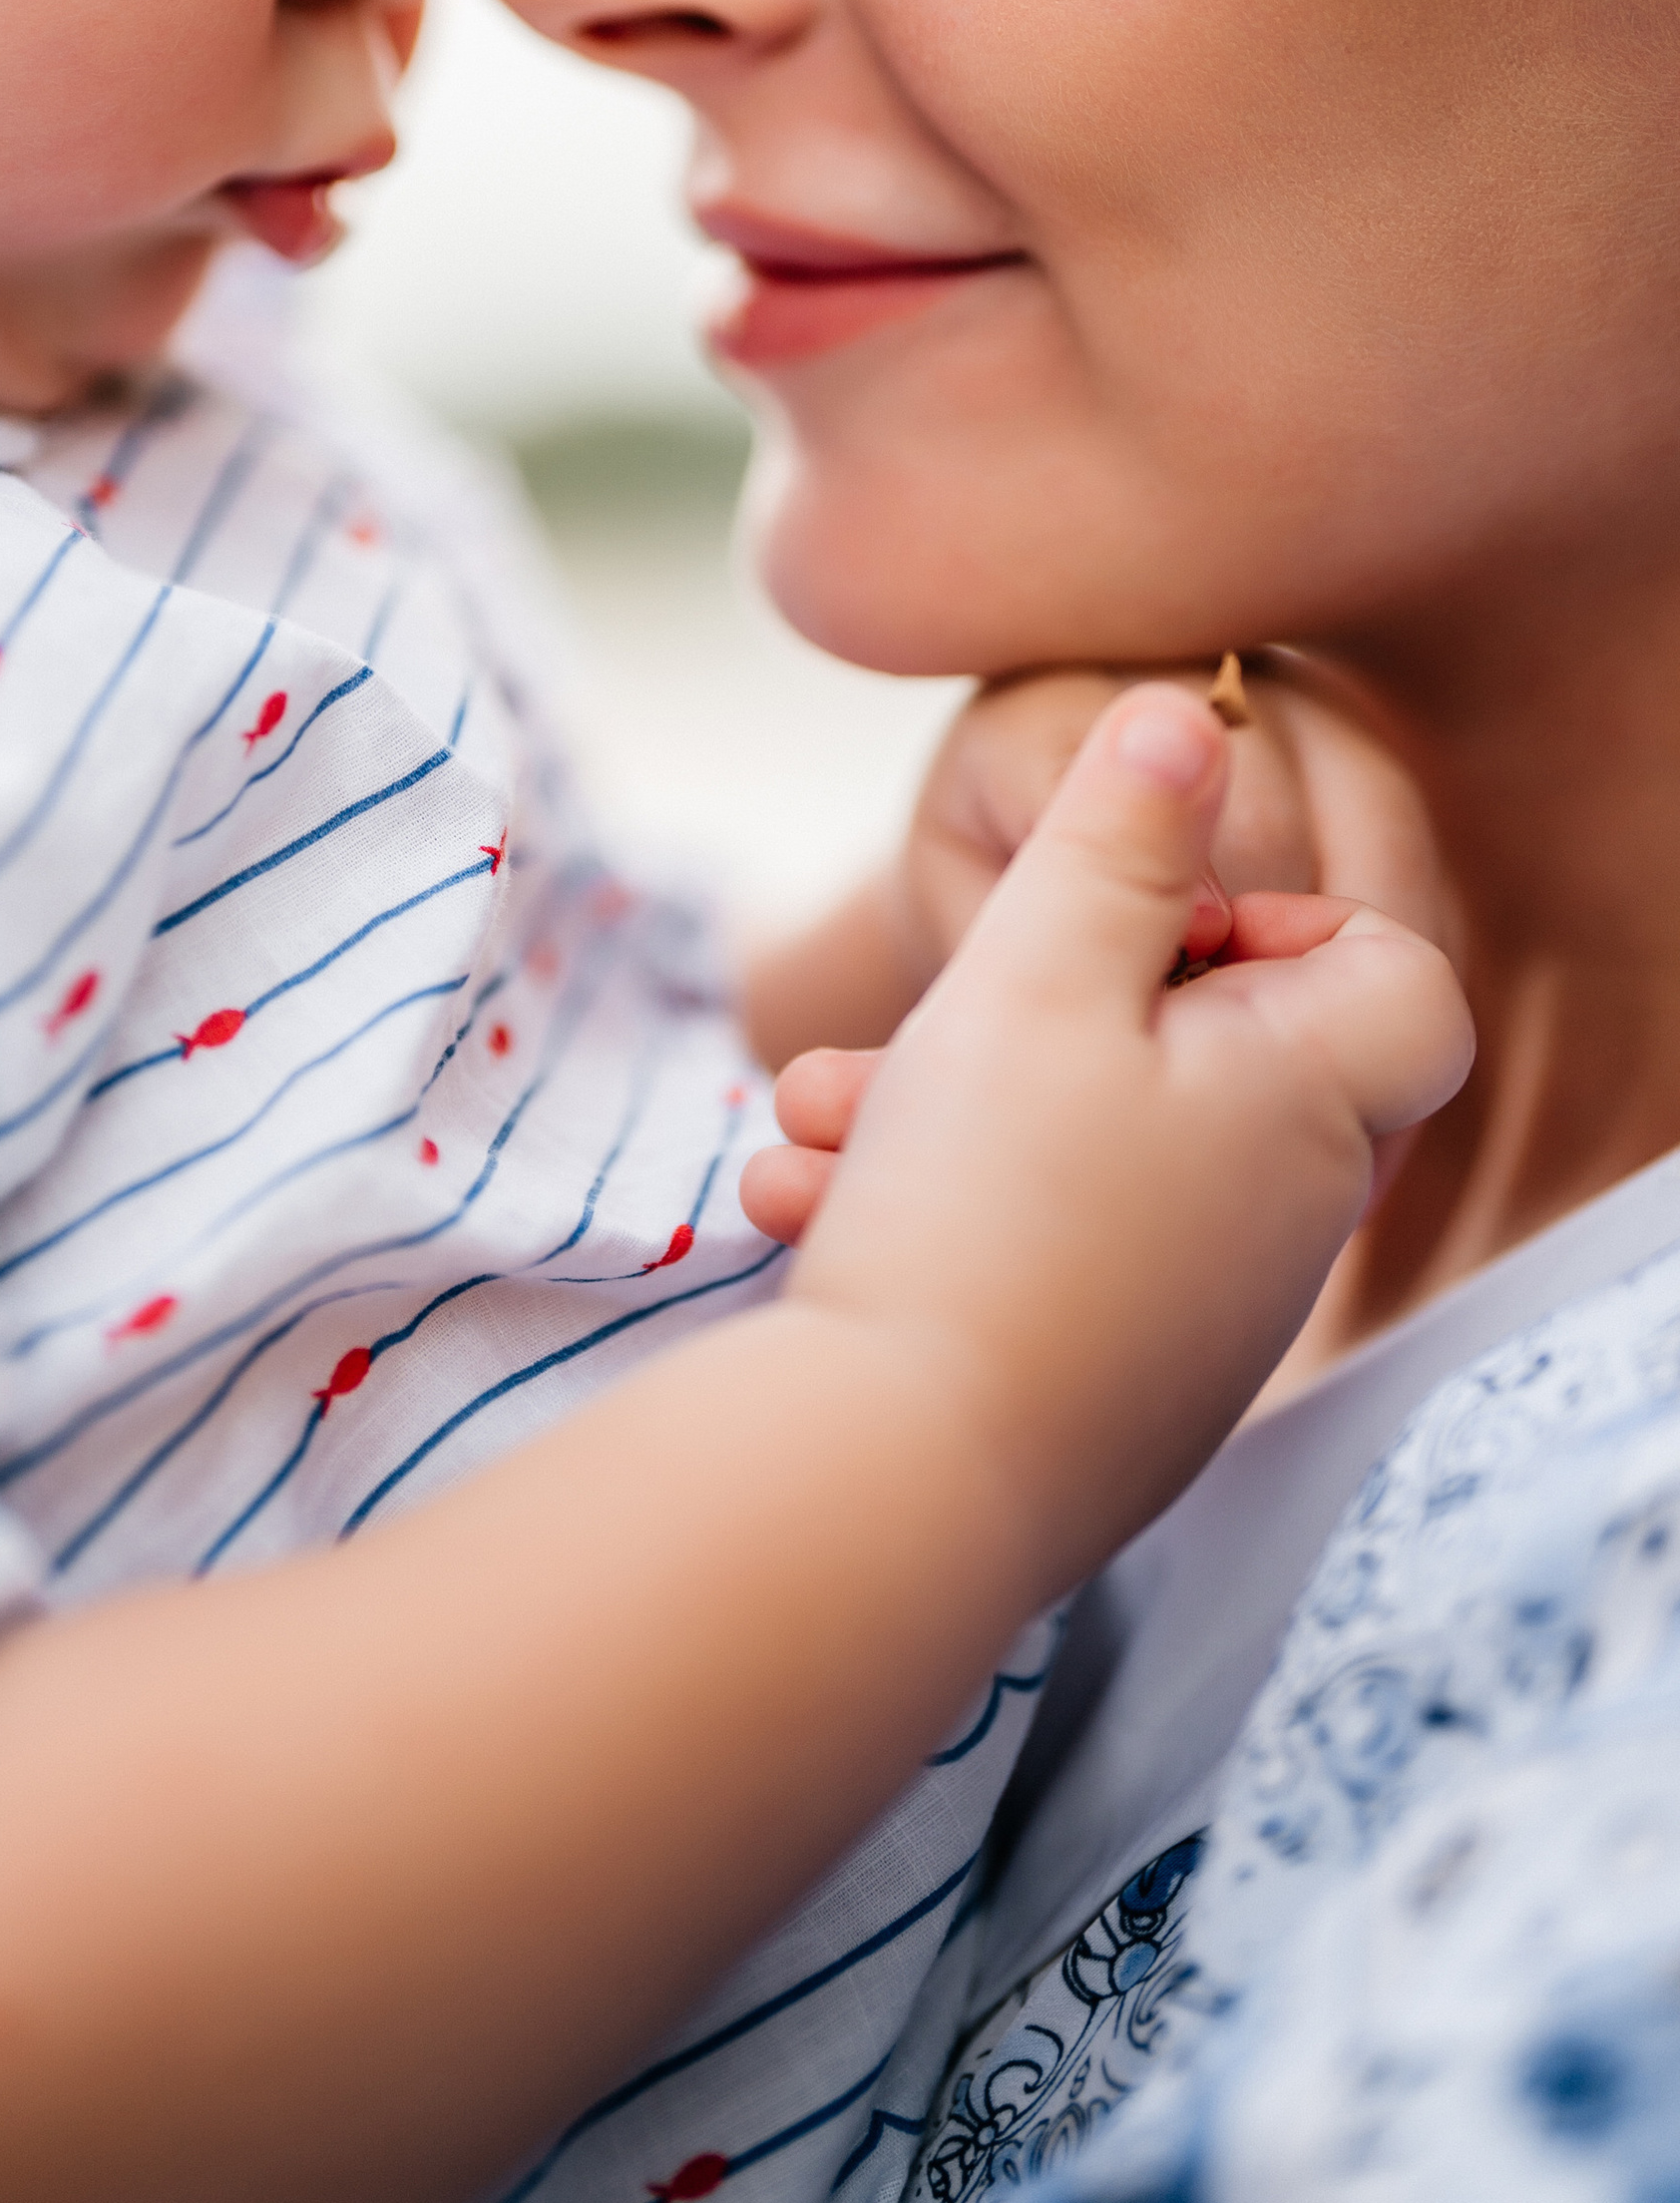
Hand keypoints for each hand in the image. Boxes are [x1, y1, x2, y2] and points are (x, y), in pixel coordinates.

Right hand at [758, 684, 1471, 1581]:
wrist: (901, 1483)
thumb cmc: (989, 1206)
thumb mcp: (1040, 969)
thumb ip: (1118, 836)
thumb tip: (1190, 719)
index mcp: (1307, 1103)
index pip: (1394, 974)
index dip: (1274, 920)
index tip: (1142, 929)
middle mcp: (1279, 1217)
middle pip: (1198, 1048)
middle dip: (1030, 1002)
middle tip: (943, 1009)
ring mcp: (1194, 1315)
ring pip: (1083, 1144)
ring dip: (942, 1103)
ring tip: (821, 1109)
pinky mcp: (1103, 1387)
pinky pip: (1034, 1248)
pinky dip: (932, 1206)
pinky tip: (808, 1202)